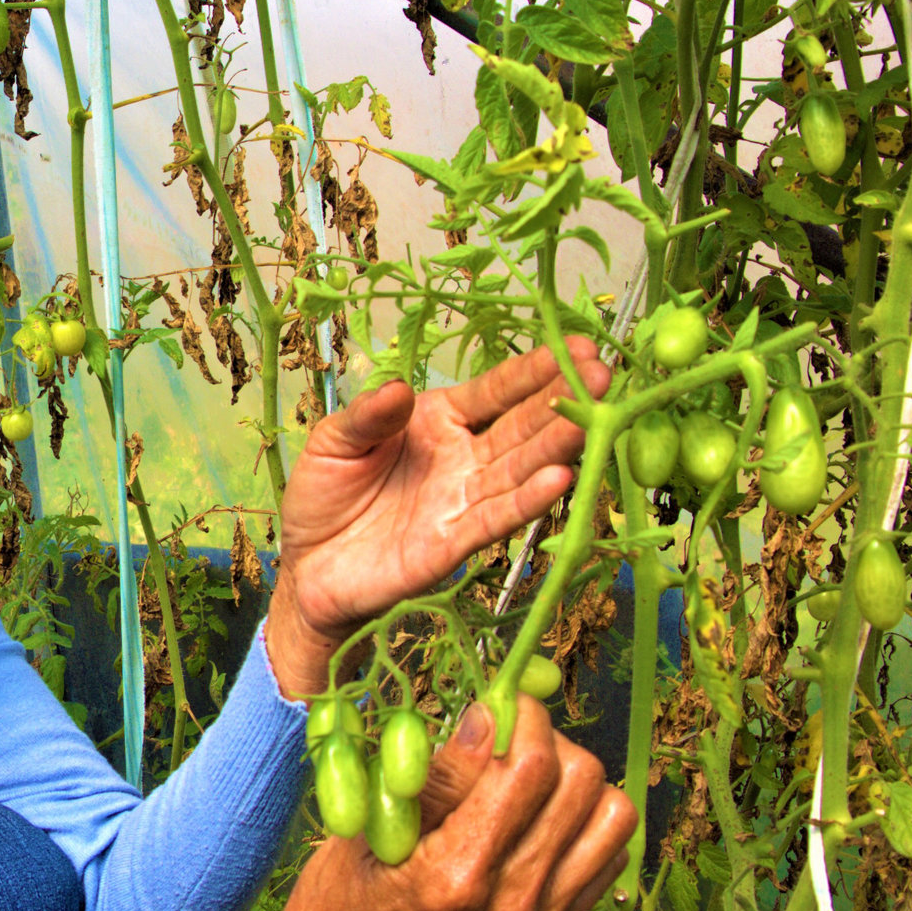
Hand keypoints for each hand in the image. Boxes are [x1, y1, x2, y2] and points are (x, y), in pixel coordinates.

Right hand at [232, 694, 637, 910]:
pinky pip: (611, 855)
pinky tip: (541, 815)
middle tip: (506, 735)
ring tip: (528, 774)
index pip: (530, 767)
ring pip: (614, 815)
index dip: (520, 715)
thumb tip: (488, 715)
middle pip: (582, 782)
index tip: (495, 701)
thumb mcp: (367, 826)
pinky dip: (587, 821)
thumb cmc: (341, 898)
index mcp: (458, 873)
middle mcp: (513, 900)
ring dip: (577, 781)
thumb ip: (437, 776)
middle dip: (548, 739)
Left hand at [264, 337, 612, 698]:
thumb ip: (368, 415)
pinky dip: (528, 500)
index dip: (534, 369)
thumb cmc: (324, 496)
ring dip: (558, 446)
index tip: (576, 344)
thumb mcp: (334, 441)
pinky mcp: (454, 544)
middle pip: (522, 425)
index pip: (496, 391)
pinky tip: (561, 479)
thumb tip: (399, 388)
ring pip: (520, 469)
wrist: (308, 566)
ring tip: (595, 418)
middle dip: (564, 399)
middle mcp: (464, 458)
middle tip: (603, 372)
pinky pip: (496, 518)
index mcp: (439, 422)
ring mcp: (464, 501)